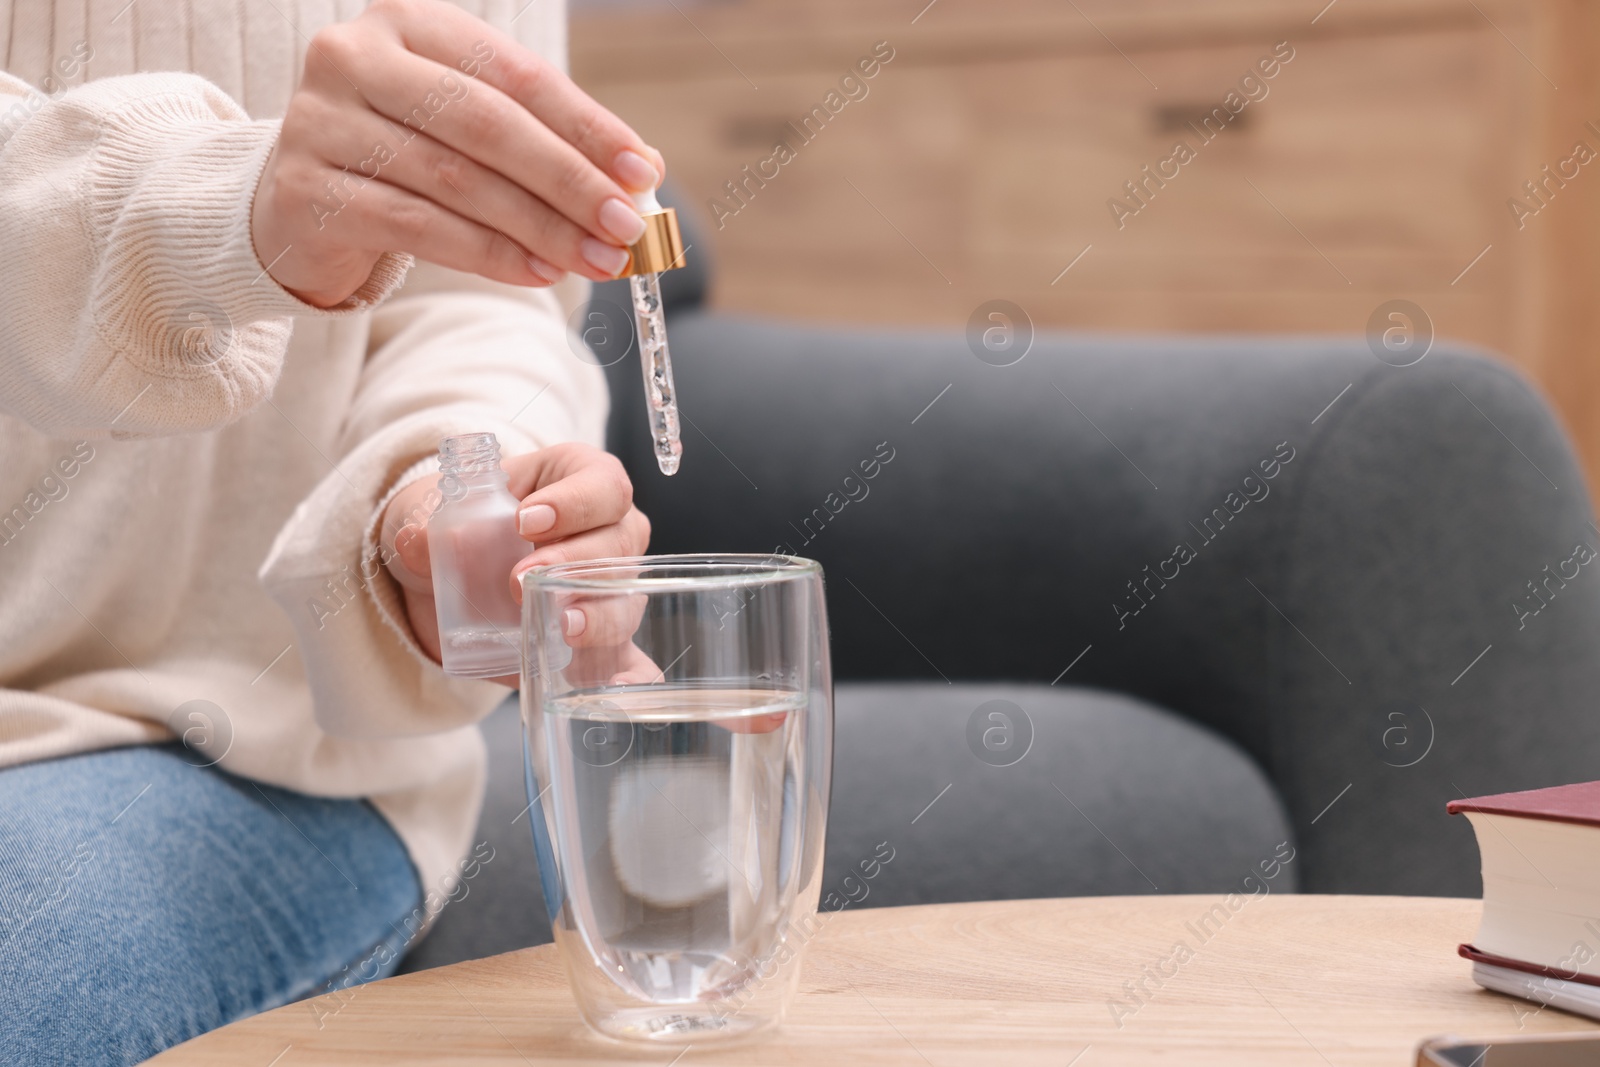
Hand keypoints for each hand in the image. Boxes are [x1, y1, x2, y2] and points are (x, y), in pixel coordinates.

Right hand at [252, 0, 665, 307]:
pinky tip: (538, 272)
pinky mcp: (308, 190)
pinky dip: (490, 254)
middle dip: (569, 182)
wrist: (296, 206)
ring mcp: (322, 121)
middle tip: (626, 227)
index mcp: (408, 21)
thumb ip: (547, 139)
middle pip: (488, 125)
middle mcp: (355, 57)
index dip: (586, 126)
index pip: (516, 75)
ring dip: (540, 227)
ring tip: (595, 260)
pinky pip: (419, 227)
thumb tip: (642, 170)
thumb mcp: (473, 131)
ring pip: (457, 180)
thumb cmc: (404, 159)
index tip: (642, 172)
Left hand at [381, 442, 650, 686]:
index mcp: (582, 480)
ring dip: (597, 614)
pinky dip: (630, 674)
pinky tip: (619, 686)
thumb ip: (426, 525)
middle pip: (620, 542)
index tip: (523, 521)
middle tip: (520, 580)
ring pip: (625, 598)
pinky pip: (631, 658)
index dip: (574, 503)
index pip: (602, 485)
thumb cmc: (469, 525)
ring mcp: (614, 588)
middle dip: (573, 562)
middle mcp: (613, 531)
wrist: (458, 574)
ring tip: (561, 627)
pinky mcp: (603, 639)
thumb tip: (414, 539)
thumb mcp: (443, 513)